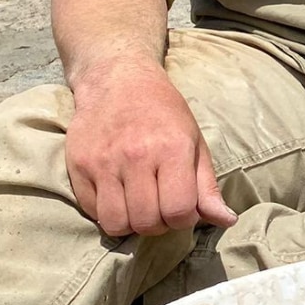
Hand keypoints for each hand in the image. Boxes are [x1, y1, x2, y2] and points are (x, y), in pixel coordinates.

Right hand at [63, 57, 230, 238]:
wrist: (116, 80)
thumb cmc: (163, 114)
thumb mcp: (195, 144)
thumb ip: (207, 187)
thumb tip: (226, 220)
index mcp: (171, 150)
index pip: (178, 212)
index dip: (183, 220)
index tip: (181, 207)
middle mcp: (135, 156)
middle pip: (147, 222)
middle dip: (158, 224)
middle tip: (158, 208)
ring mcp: (102, 161)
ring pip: (115, 222)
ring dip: (130, 223)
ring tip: (137, 206)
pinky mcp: (77, 164)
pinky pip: (91, 210)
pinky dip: (106, 212)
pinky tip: (117, 195)